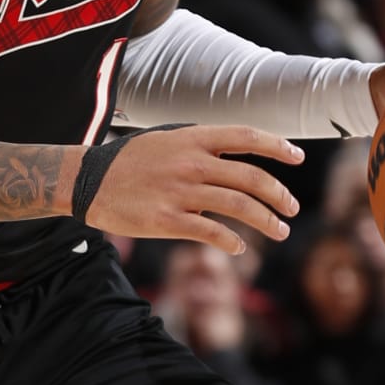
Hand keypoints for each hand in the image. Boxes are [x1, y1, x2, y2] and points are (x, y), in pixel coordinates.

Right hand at [84, 125, 302, 256]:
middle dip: (279, 195)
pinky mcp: (167, 220)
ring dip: (266, 221)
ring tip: (279, 230)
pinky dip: (231, 241)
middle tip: (292, 208)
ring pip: (239, 206)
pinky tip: (239, 247)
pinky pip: (210, 232)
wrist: (88, 180)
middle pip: (251, 177)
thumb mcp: (167, 139)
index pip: (247, 137)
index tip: (297, 158)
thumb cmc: (131, 160)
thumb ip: (201, 146)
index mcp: (193, 139)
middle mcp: (191, 163)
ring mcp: (180, 192)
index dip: (277, 147)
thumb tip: (236, 159)